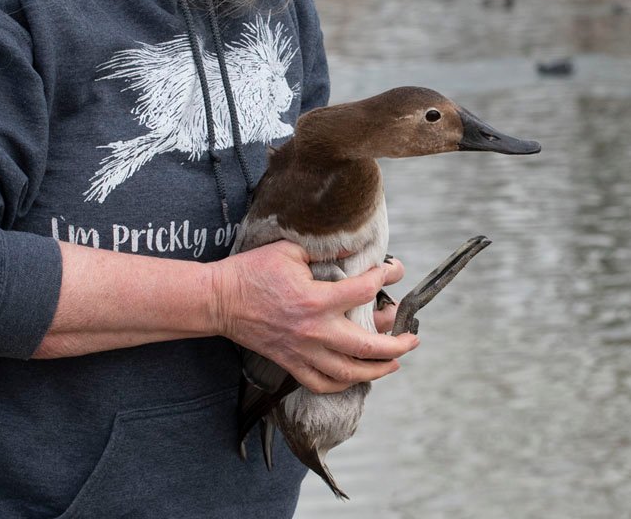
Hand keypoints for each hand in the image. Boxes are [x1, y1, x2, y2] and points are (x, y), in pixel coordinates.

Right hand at [209, 241, 418, 394]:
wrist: (218, 301)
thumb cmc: (252, 272)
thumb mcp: (290, 250)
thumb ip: (326, 250)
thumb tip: (355, 247)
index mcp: (316, 299)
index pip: (364, 290)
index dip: (385, 277)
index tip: (394, 271)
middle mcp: (314, 331)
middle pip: (366, 347)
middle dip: (396, 345)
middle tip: (412, 338)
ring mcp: (303, 351)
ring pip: (349, 372)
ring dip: (377, 370)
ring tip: (394, 362)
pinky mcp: (291, 363)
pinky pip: (322, 383)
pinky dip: (343, 384)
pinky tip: (356, 377)